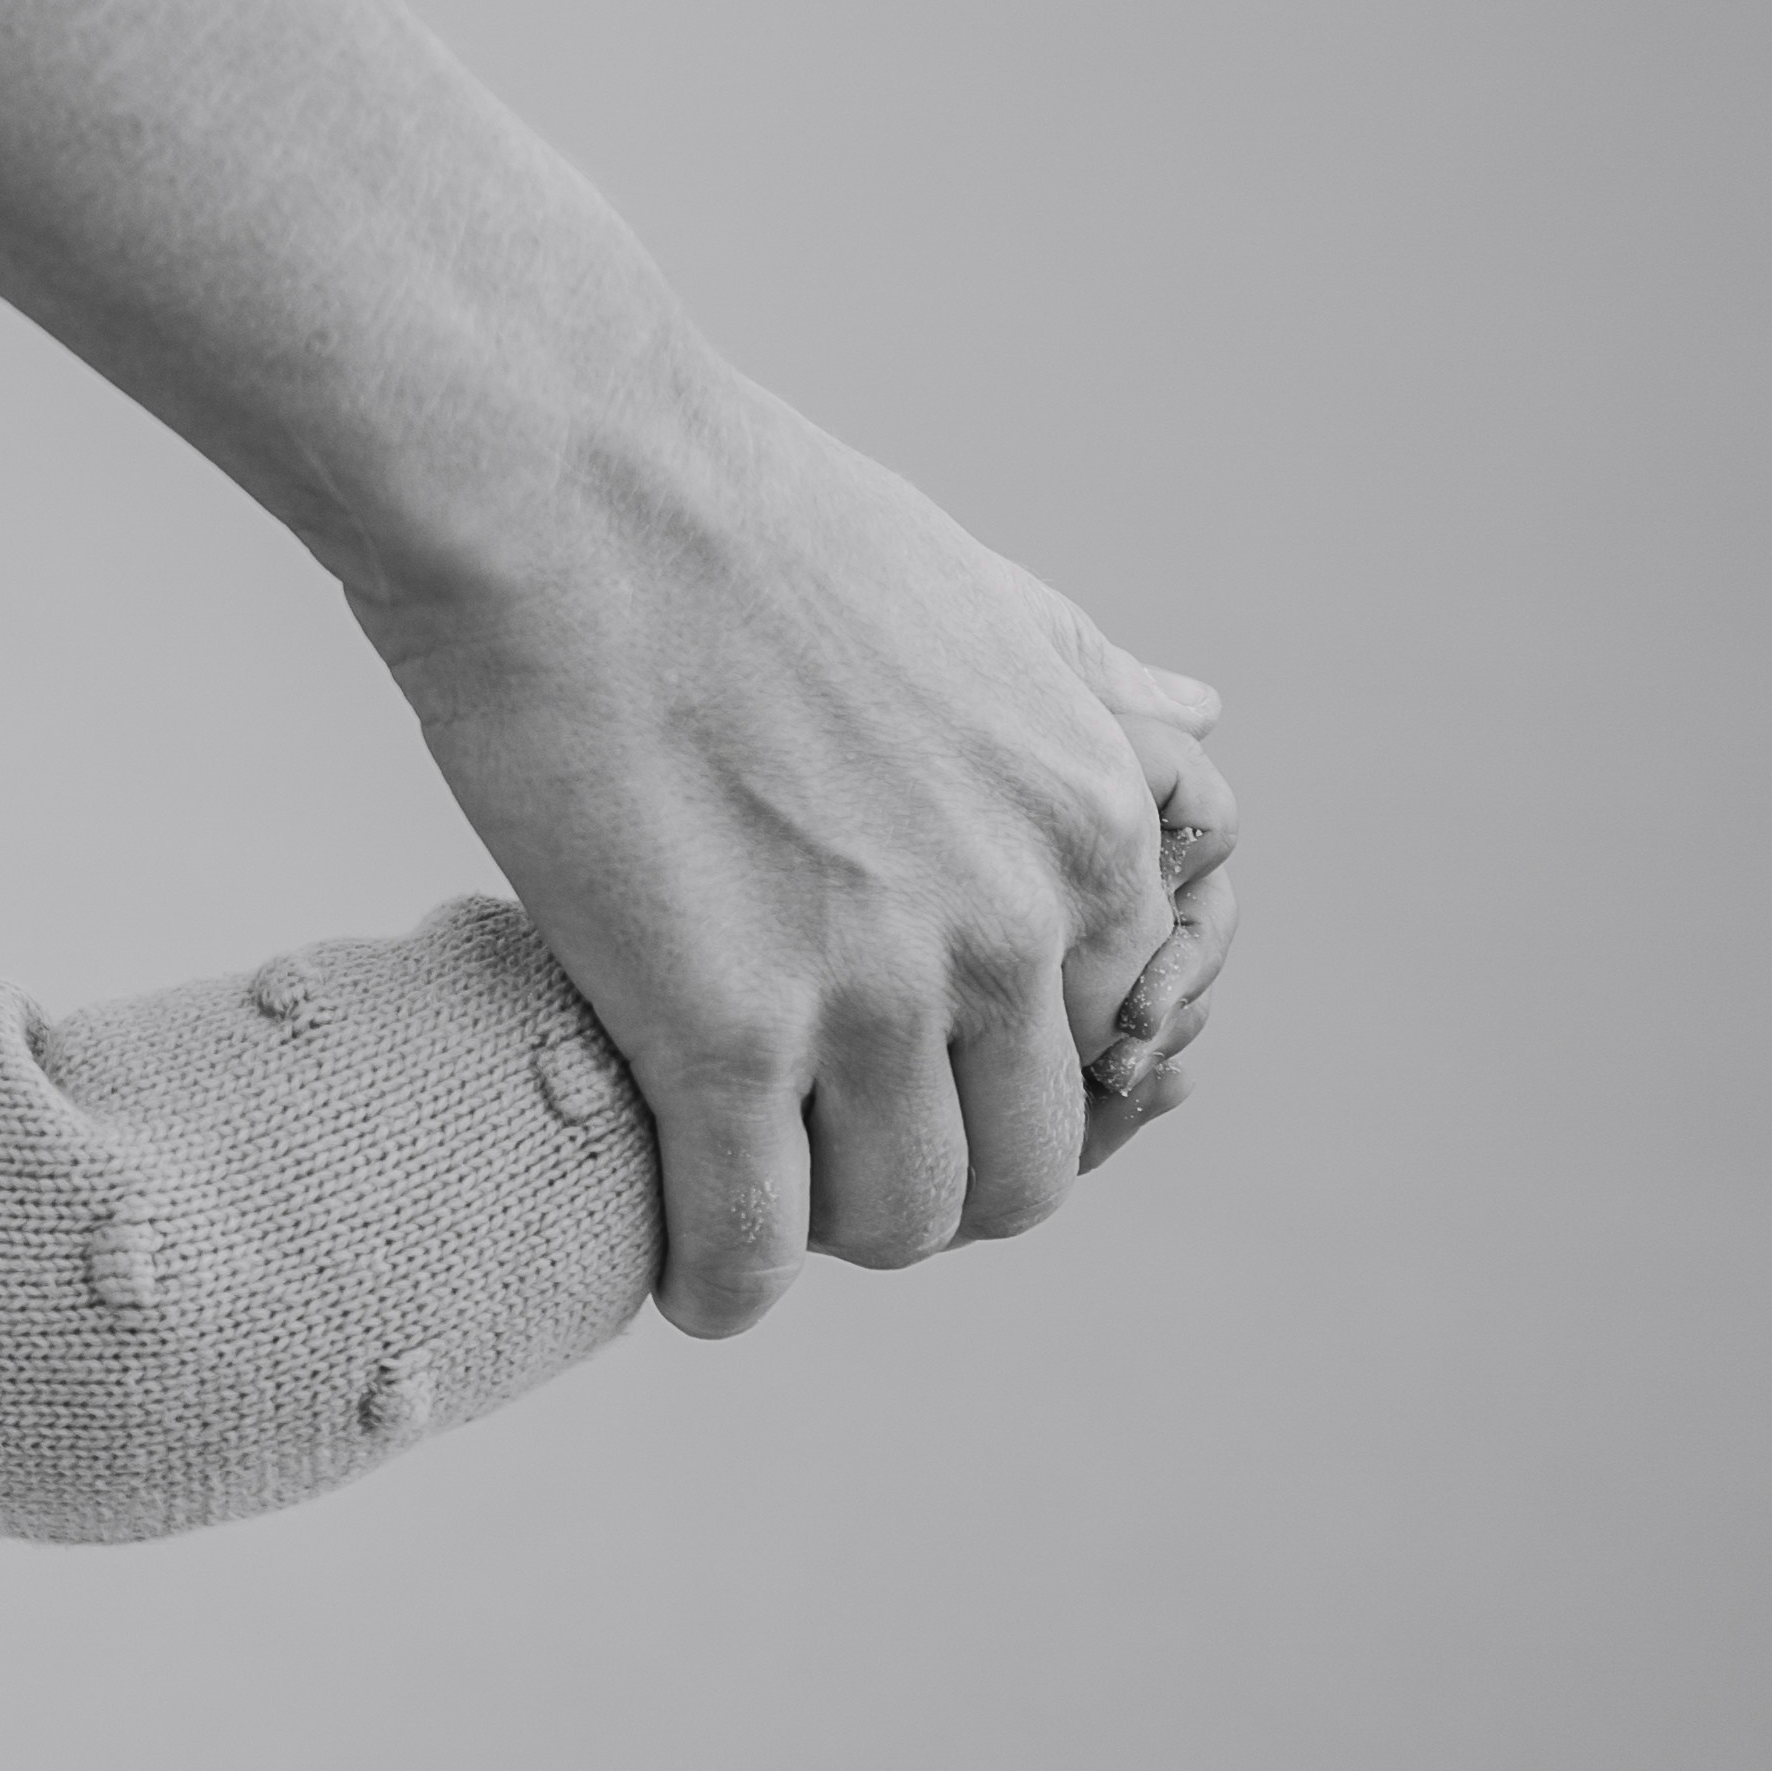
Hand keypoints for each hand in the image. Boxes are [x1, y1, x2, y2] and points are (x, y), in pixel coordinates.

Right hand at [373, 354, 1228, 1334]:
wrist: (568, 485)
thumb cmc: (745, 519)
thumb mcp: (984, 591)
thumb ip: (1093, 687)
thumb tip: (1202, 714)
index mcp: (1094, 828)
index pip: (1103, 1060)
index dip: (991, 1083)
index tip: (895, 1077)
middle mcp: (1018, 922)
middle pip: (1019, 1173)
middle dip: (921, 1185)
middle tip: (813, 1160)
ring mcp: (876, 986)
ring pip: (899, 1223)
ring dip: (822, 1240)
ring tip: (738, 1205)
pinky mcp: (724, 1032)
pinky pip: (751, 1242)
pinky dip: (719, 1285)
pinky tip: (680, 1270)